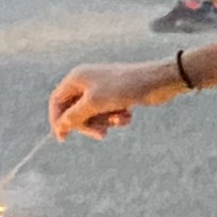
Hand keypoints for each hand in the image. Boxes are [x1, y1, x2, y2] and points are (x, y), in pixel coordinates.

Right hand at [48, 59, 181, 137]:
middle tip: (101, 135)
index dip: (57, 119)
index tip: (63, 137)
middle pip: (75, 110)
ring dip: (105, 122)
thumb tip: (59, 127)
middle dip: (88, 124)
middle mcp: (88, 82)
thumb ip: (74, 116)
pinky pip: (108, 114)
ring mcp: (103, 89)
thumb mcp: (94, 104)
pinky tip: (128, 116)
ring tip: (120, 120)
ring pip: (93, 114)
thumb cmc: (124, 88)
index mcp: (77, 78)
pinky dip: (116, 118)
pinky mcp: (118, 96)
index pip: (57, 101)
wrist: (158, 81)